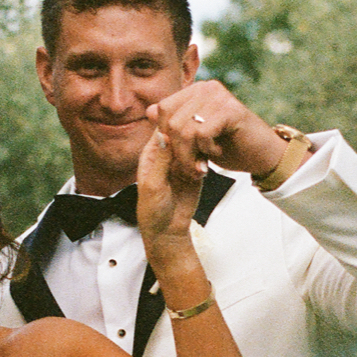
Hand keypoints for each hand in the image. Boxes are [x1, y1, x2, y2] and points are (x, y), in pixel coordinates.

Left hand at [135, 125, 205, 269]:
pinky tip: (202, 171)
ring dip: (198, 152)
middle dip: (189, 139)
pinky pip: (203, 158)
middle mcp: (167, 154)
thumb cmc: (153, 209)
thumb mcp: (153, 184)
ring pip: (194, 144)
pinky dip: (205, 161)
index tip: (183, 132)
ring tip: (196, 167)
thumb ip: (161, 159)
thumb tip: (165, 133)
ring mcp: (182, 161)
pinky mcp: (196, 170)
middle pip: (181, 133)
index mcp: (152, 153)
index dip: (174, 125)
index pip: (163, 129)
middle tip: (192, 152)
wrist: (168, 230)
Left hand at [150, 80, 289, 180]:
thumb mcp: (194, 137)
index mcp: (194, 91)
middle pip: (171, 121)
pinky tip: (217, 153)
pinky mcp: (231, 110)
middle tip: (191, 169)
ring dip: (190, 156)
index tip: (180, 157)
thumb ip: (173, 125)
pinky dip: (206, 150)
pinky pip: (202, 133)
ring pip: (184, 129)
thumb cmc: (228, 147)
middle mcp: (206, 88)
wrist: (262, 156)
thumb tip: (149, 111)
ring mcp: (219, 96)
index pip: (162, 109)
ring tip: (201, 167)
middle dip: (177, 152)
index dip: (165, 137)